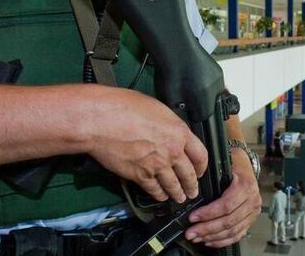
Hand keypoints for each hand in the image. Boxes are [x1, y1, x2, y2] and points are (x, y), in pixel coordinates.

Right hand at [86, 87, 207, 202]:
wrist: (101, 120)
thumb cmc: (123, 107)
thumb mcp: (156, 108)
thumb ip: (168, 124)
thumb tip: (170, 131)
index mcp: (179, 132)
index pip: (201, 154)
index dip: (203, 166)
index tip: (201, 170)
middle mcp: (172, 151)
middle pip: (189, 174)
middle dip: (192, 185)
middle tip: (193, 190)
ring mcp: (157, 165)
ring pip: (173, 185)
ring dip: (178, 194)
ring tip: (180, 198)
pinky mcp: (140, 176)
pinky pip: (154, 189)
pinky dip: (159, 195)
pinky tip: (160, 196)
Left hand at [184, 149, 261, 247]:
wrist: (247, 166)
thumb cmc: (235, 163)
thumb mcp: (225, 159)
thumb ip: (211, 170)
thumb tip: (192, 180)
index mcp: (246, 185)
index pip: (226, 205)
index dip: (208, 214)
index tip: (193, 218)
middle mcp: (252, 200)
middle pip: (229, 221)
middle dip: (207, 229)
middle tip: (191, 232)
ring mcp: (252, 212)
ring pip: (232, 231)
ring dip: (213, 236)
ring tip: (197, 237)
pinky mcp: (250, 219)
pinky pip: (237, 235)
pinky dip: (222, 241)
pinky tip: (210, 240)